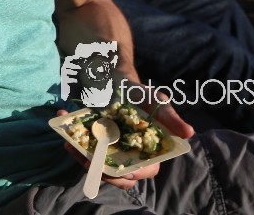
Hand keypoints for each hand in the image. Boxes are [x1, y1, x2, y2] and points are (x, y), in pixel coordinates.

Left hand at [56, 91, 193, 191]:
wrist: (113, 78)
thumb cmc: (139, 92)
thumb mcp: (155, 99)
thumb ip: (169, 116)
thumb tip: (189, 133)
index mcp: (149, 149)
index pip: (146, 169)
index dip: (136, 173)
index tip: (124, 170)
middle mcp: (129, 154)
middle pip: (120, 176)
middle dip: (105, 173)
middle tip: (90, 162)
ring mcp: (109, 150)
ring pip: (99, 168)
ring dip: (84, 161)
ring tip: (72, 147)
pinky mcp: (92, 143)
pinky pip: (83, 151)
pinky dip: (73, 145)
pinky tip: (64, 136)